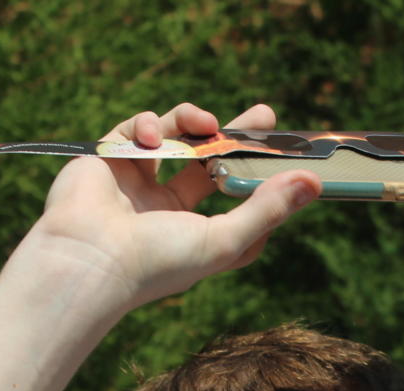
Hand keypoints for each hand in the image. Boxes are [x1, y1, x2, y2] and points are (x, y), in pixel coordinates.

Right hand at [32, 102, 320, 310]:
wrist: (88, 260)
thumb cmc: (159, 262)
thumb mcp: (225, 239)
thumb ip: (267, 209)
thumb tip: (314, 183)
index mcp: (194, 231)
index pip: (234, 197)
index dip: (256, 176)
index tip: (284, 155)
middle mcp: (166, 207)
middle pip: (210, 160)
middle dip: (235, 136)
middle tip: (265, 115)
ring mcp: (137, 182)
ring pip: (174, 137)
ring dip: (193, 124)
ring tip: (207, 123)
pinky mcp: (109, 160)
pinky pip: (134, 130)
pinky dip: (147, 126)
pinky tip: (154, 140)